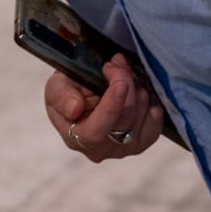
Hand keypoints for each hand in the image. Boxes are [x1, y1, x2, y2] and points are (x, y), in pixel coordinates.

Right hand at [44, 53, 164, 160]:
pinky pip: (155, 124)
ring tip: (124, 71)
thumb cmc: (68, 91)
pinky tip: (138, 90)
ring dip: (137, 88)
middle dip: (125, 83)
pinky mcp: (142, 142)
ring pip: (141, 117)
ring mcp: (125, 149)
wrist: (83, 94)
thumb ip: (61, 96)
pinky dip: (151, 103)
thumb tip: (74, 108)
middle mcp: (103, 150)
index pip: (97, 131)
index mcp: (77, 138)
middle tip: (117, 61)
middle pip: (124, 119)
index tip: (120, 83)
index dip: (111, 107)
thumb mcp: (55, 86)